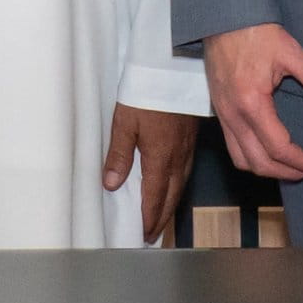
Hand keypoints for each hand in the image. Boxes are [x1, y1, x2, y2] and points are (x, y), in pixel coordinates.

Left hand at [102, 104, 201, 246]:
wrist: (173, 67)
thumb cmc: (146, 91)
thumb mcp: (125, 121)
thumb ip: (119, 155)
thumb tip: (111, 185)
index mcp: (160, 158)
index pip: (155, 198)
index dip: (149, 218)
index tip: (143, 235)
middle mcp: (178, 158)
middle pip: (171, 197)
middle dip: (161, 218)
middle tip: (152, 234)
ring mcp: (187, 148)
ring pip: (181, 185)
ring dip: (171, 204)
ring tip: (162, 217)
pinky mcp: (191, 137)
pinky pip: (186, 171)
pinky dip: (179, 186)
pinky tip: (174, 185)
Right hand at [203, 23, 302, 183]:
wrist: (223, 18)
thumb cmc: (254, 31)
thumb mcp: (289, 50)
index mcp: (251, 102)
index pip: (278, 147)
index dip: (300, 161)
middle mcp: (233, 115)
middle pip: (258, 162)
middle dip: (286, 172)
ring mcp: (223, 115)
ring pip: (241, 159)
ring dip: (266, 169)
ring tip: (289, 166)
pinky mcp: (219, 111)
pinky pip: (232, 146)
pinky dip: (251, 157)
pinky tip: (268, 150)